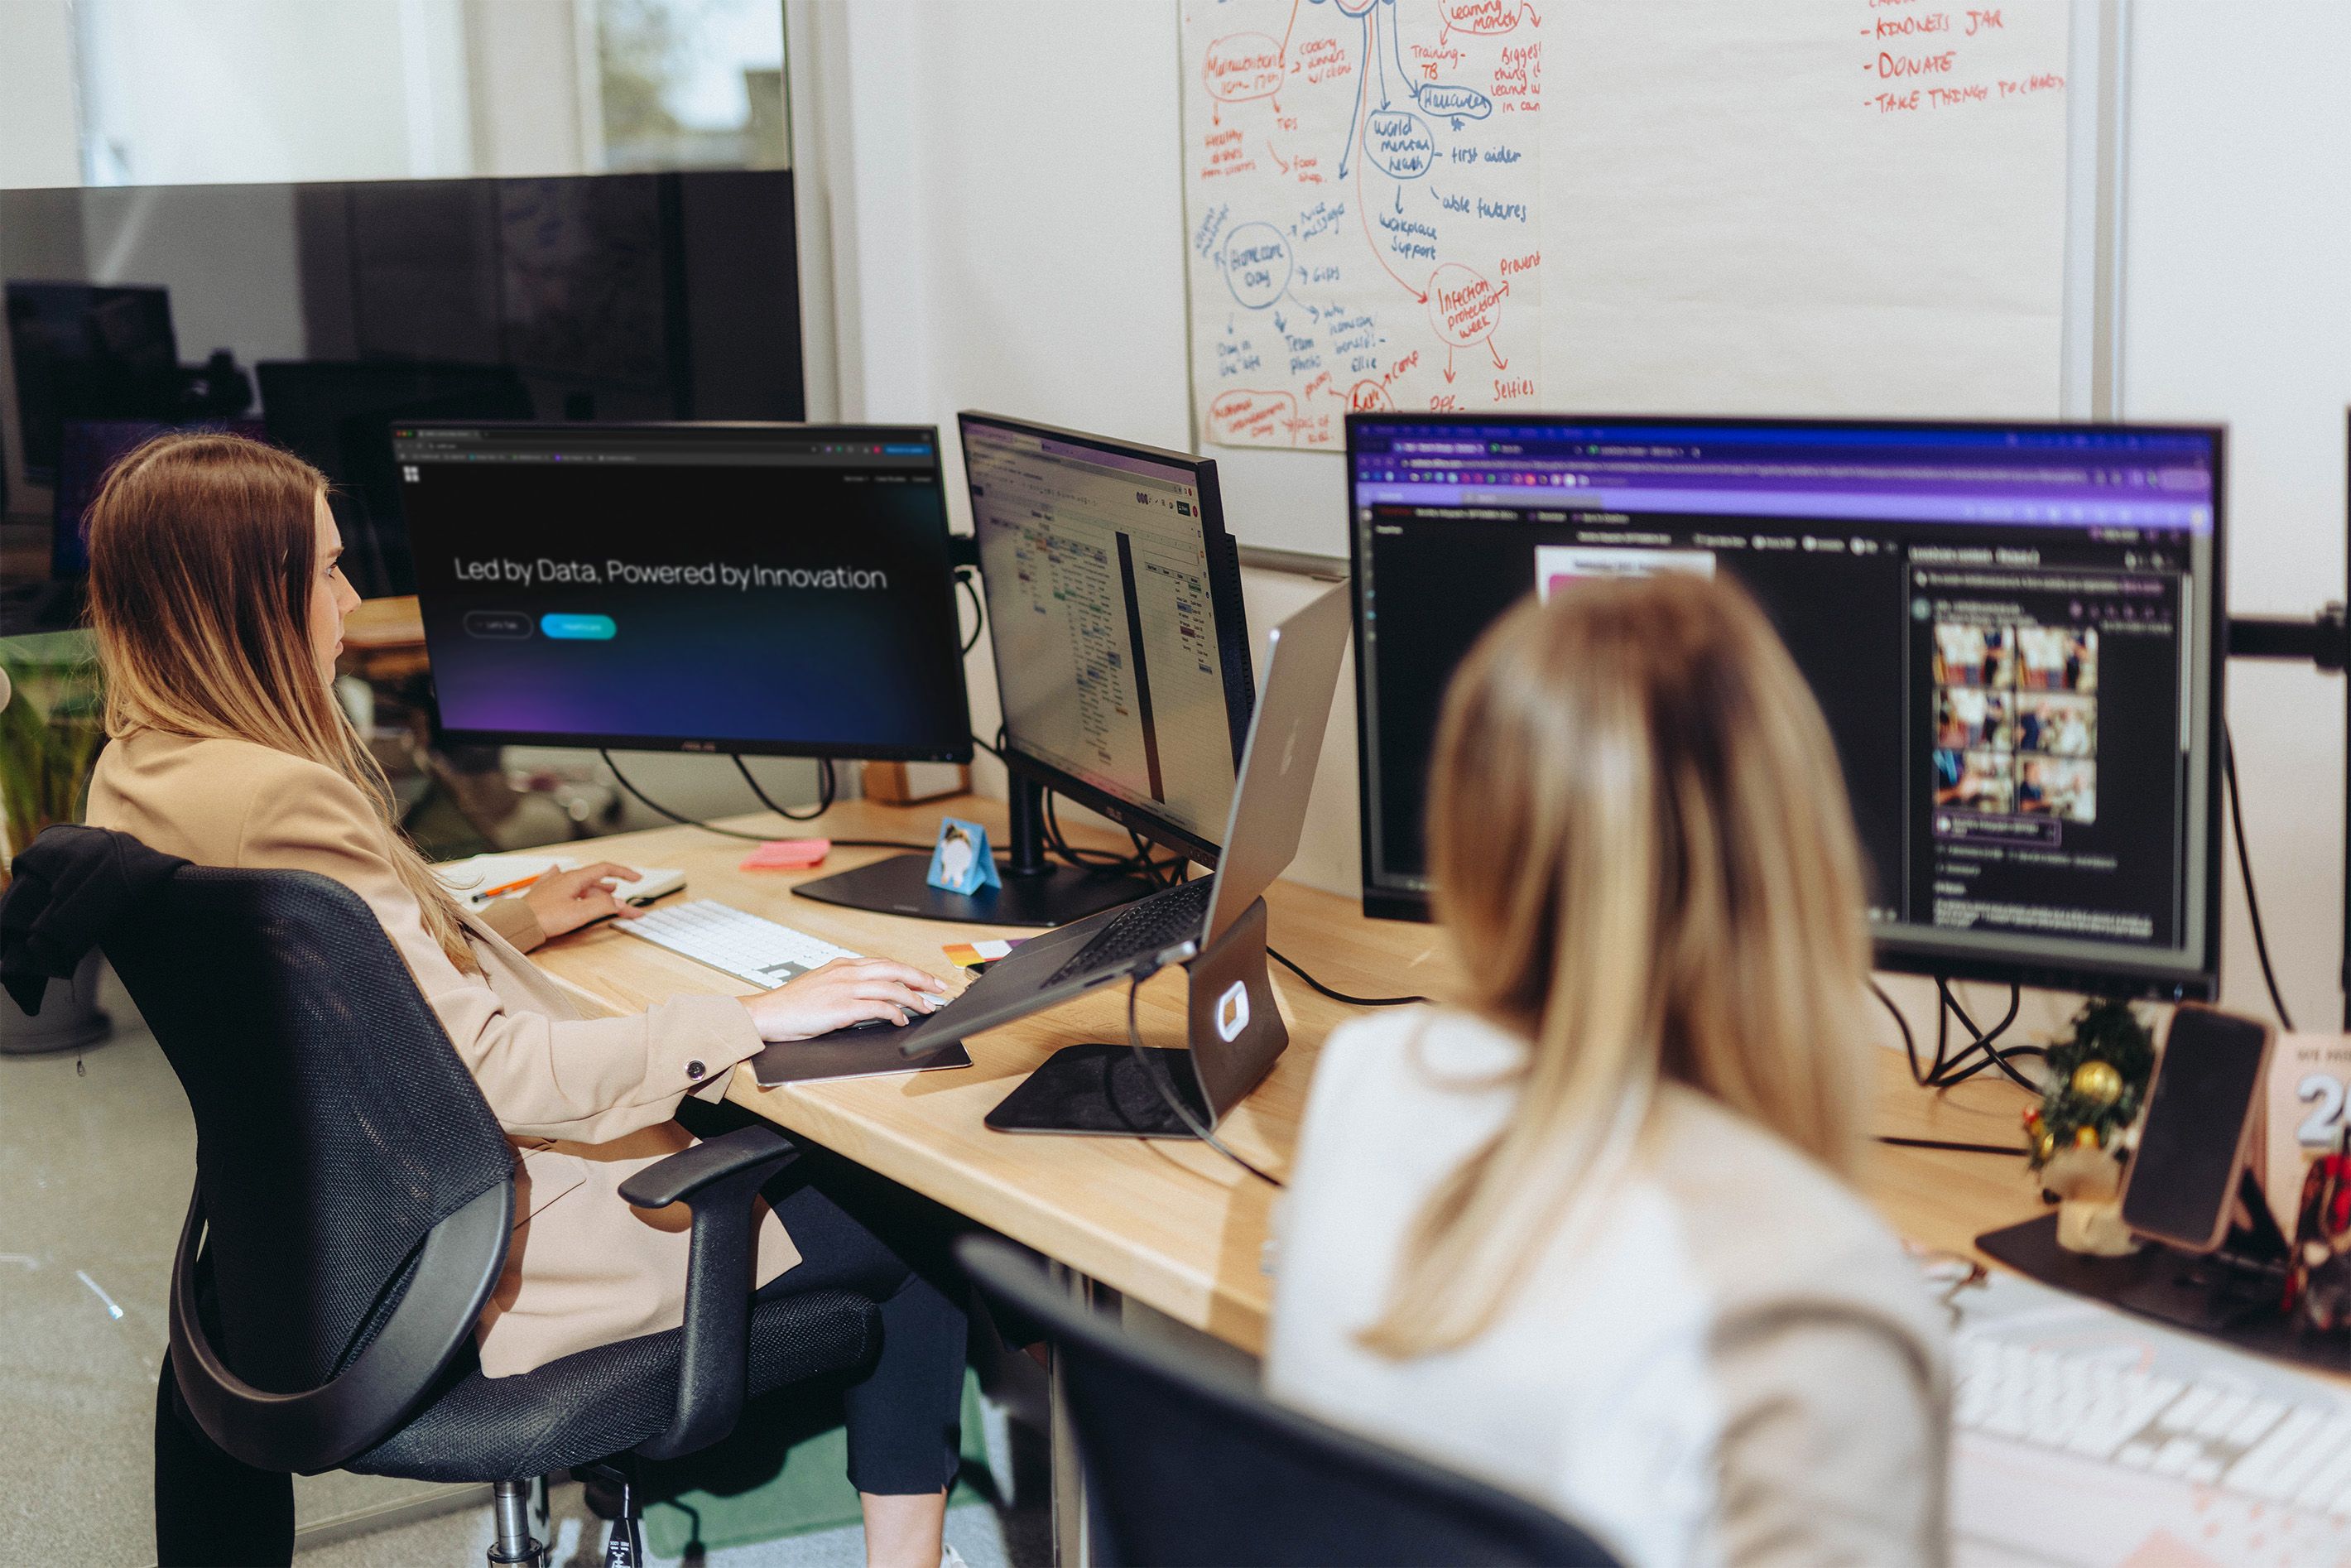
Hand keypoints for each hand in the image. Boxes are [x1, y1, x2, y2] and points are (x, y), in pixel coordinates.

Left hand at [520, 862, 643, 937]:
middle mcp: (564, 878)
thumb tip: (619, 902)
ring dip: (596, 890)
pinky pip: (560, 884)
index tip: (637, 878)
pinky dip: (570, 883)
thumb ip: (602, 905)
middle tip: (623, 901)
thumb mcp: (580, 912)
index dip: (624, 873)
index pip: (605, 869)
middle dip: (613, 891)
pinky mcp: (544, 895)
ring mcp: (553, 885)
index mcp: (574, 878)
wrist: (518, 923)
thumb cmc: (544, 917)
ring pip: (580, 885)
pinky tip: (558, 872)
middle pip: (595, 881)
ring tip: (606, 893)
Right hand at [743, 956, 957, 1041]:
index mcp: (843, 965)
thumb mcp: (823, 986)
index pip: (885, 963)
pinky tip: (901, 1019)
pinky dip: (894, 1012)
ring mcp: (844, 988)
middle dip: (920, 978)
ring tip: (927, 1008)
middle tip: (939, 988)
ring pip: (891, 987)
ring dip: (913, 998)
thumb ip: (846, 987)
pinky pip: (877, 1007)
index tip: (926, 979)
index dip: (909, 971)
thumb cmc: (792, 1006)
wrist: (767, 1014)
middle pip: (894, 970)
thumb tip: (872, 997)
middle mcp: (846, 972)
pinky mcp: (841, 1007)